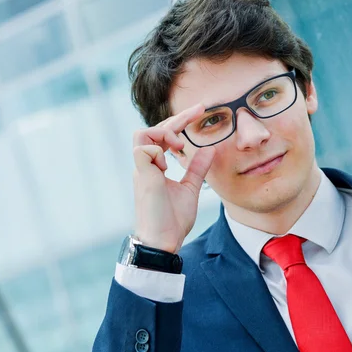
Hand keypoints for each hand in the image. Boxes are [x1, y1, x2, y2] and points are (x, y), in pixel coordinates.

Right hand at [133, 103, 215, 253]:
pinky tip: (169, 165)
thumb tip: (210, 150)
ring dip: (163, 133)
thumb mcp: (190, 188)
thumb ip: (196, 169)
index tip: (200, 111)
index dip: (180, 121)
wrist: (163, 241)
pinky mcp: (142, 177)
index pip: (163, 135)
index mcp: (154, 167)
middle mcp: (145, 165)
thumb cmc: (173, 220)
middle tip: (199, 111)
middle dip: (177, 118)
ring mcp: (142, 171)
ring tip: (180, 145)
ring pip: (141, 133)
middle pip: (153, 129)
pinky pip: (143, 149)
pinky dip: (158, 151)